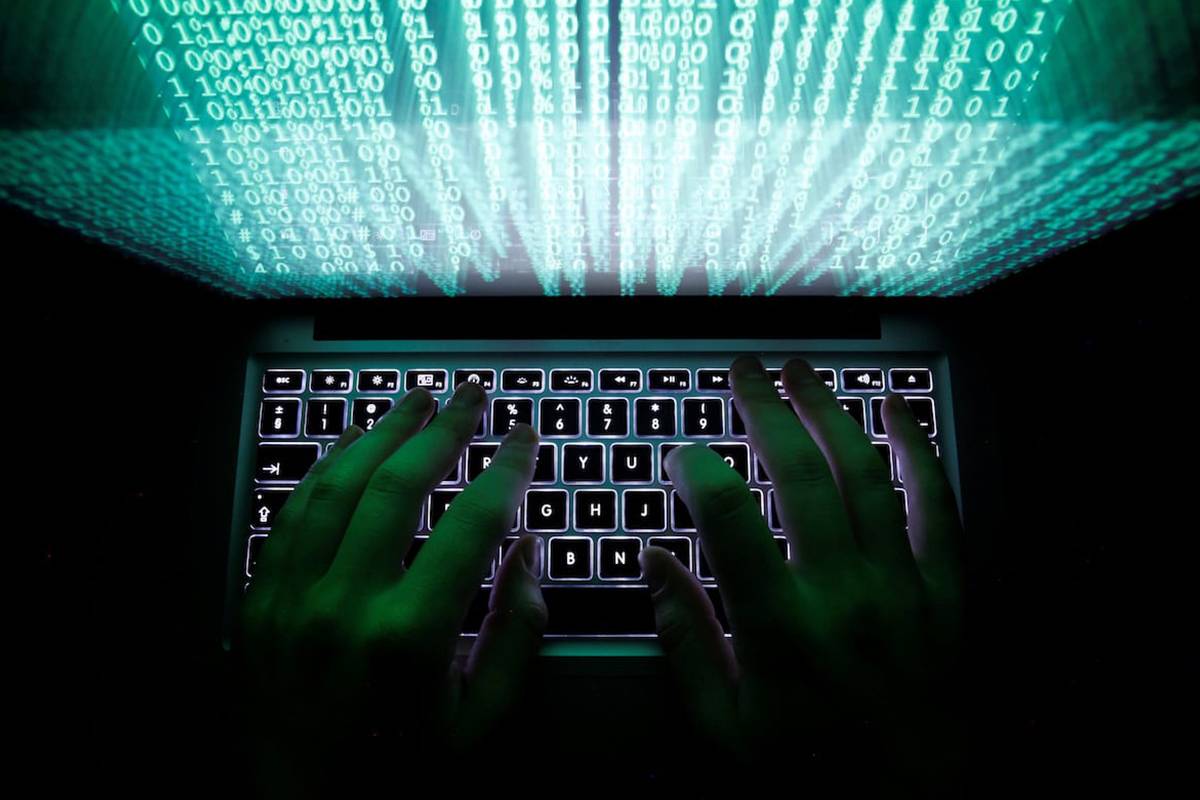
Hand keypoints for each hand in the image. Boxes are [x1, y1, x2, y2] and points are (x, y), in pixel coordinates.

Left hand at [237, 382, 544, 790]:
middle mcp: (343, 608)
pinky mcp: (258, 604)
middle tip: (472, 393)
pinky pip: (288, 515)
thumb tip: (529, 548)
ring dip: (379, 433)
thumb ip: (517, 632)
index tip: (524, 438)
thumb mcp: (481, 720)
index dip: (506, 470)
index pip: (471, 524)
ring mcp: (290, 602)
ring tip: (415, 400)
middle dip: (443, 429)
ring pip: (335, 487)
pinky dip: (322, 470)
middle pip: (398, 486)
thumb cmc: (404, 772)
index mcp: (408, 639)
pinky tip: (349, 441)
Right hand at [642, 355, 963, 792]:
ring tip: (802, 370)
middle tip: (743, 369)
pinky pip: (936, 504)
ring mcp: (900, 585)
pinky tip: (897, 410)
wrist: (912, 795)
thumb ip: (685, 638)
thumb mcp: (726, 723)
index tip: (682, 453)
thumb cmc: (809, 764)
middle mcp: (842, 593)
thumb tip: (656, 561)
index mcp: (781, 627)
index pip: (729, 519)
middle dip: (765, 410)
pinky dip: (918, 451)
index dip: (699, 471)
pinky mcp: (944, 589)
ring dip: (830, 411)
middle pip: (801, 474)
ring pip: (865, 473)